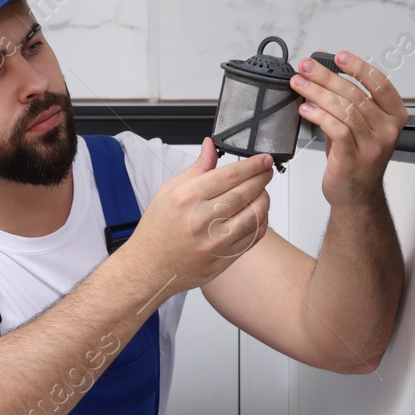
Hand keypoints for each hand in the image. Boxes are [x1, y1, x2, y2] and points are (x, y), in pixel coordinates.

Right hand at [127, 137, 273, 293]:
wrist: (148, 268)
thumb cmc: (156, 232)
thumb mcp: (168, 192)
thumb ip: (196, 169)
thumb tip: (211, 146)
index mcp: (187, 198)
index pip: (231, 174)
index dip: (254, 164)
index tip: (263, 160)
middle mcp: (202, 219)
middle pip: (247, 191)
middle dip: (262, 177)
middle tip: (265, 172)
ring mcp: (216, 242)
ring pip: (257, 213)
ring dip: (264, 198)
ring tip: (260, 192)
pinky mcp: (225, 258)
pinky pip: (255, 235)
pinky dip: (261, 220)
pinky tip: (256, 213)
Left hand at [289, 50, 406, 208]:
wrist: (356, 196)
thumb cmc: (355, 158)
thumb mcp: (357, 125)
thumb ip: (344, 99)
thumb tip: (323, 67)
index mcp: (394, 116)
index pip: (380, 83)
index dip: (359, 67)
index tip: (338, 55)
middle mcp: (387, 129)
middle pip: (356, 94)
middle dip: (327, 76)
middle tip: (307, 66)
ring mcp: (373, 145)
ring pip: (345, 109)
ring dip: (318, 93)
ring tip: (300, 84)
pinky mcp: (354, 157)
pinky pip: (336, 129)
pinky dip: (318, 116)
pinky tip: (305, 109)